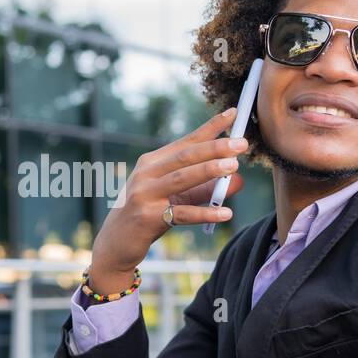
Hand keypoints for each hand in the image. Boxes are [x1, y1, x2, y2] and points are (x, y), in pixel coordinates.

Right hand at [89, 109, 248, 293]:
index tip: (233, 113)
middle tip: (241, 144)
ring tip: (234, 167)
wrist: (115, 244)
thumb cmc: (148, 216)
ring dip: (209, 170)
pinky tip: (226, 213)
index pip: (186, 142)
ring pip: (181, 179)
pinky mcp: (147, 218)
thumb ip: (205, 188)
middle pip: (185, 156)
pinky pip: (181, 214)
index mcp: (152, 162)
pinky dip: (204, 213)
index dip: (210, 127)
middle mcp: (146, 174)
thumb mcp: (175, 198)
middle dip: (214, 147)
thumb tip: (239, 180)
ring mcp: (144, 195)